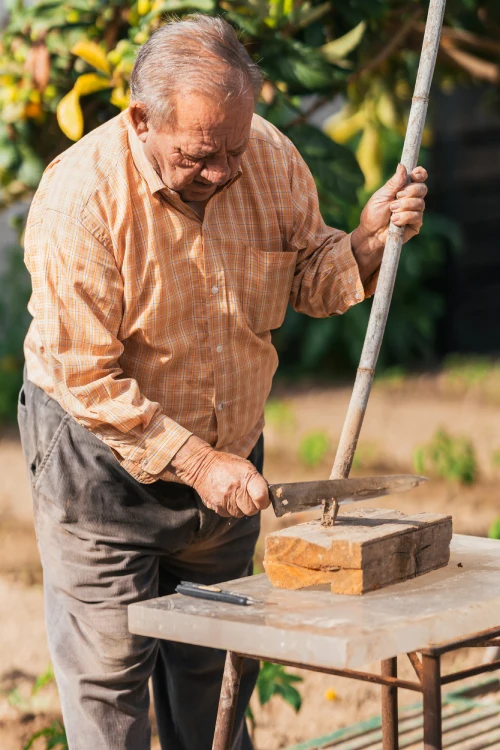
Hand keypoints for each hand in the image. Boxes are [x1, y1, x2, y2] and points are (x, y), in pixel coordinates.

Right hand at [170, 435, 269, 517]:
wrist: (202, 466)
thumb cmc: (227, 465)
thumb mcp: (246, 466)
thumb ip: (257, 481)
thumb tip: (266, 497)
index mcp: (247, 477)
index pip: (261, 498)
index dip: (264, 501)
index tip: (263, 499)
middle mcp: (236, 489)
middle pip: (252, 510)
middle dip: (252, 505)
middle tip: (247, 496)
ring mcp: (225, 499)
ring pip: (240, 514)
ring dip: (240, 507)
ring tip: (234, 495)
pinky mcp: (216, 507)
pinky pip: (229, 515)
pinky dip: (230, 509)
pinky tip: (226, 497)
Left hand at [351, 164, 427, 278]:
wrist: (370, 234)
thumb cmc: (373, 214)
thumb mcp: (381, 196)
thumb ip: (393, 183)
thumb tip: (402, 166)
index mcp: (404, 188)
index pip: (419, 177)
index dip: (420, 174)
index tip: (415, 175)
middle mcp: (412, 198)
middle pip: (422, 188)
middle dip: (410, 192)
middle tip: (396, 198)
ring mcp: (415, 211)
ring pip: (420, 203)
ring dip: (404, 206)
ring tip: (392, 211)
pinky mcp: (416, 224)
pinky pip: (417, 216)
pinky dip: (405, 217)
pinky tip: (395, 221)